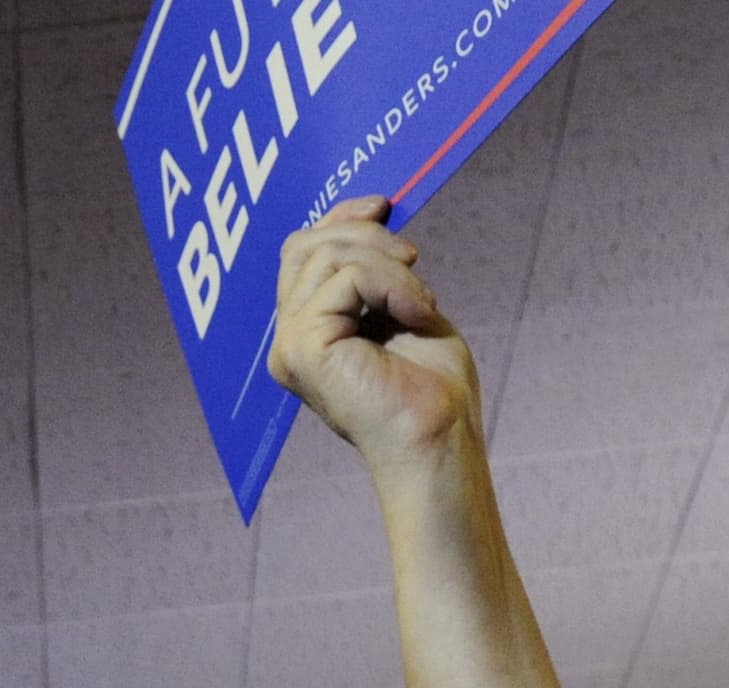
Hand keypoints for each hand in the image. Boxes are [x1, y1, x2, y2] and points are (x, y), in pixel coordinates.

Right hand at [267, 201, 477, 469]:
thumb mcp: (401, 307)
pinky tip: (417, 315)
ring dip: (389, 266)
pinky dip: (393, 285)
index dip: (340, 218)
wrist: (439, 439)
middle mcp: (289, 339)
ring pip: (326, 255)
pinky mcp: (303, 347)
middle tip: (413, 260)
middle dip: (364, 234)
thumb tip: (369, 213)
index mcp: (308, 333)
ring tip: (422, 303)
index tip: (385, 206)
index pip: (301, 251)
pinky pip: (346, 278)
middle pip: (304, 245)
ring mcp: (290, 345)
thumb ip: (373, 270)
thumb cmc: (430, 389)